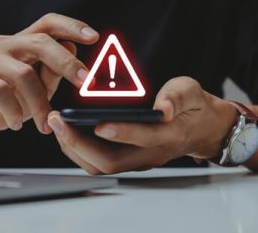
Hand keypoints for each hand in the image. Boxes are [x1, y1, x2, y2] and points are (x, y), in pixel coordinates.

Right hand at [0, 13, 98, 138]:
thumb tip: (72, 48)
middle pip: (40, 42)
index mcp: (23, 42)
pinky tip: (16, 124)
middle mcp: (5, 45)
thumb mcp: (38, 88)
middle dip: (67, 62)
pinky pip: (0, 91)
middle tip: (85, 82)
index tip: (94, 37)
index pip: (48, 23)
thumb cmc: (8, 100)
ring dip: (39, 103)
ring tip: (44, 124)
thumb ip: (53, 71)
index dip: (71, 26)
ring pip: (23, 74)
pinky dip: (13, 111)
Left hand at [47, 76, 237, 174]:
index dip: (122, 133)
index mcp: (169, 136)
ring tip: (56, 124)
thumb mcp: (190, 92)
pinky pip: (98, 162)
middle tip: (57, 120)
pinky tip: (66, 130)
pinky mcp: (128, 159)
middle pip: (111, 162)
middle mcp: (150, 154)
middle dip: (79, 143)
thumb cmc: (193, 106)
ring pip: (100, 165)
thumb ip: (176, 97)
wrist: (201, 127)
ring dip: (73, 148)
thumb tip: (163, 109)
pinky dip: (78, 149)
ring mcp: (138, 160)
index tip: (98, 123)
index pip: (144, 139)